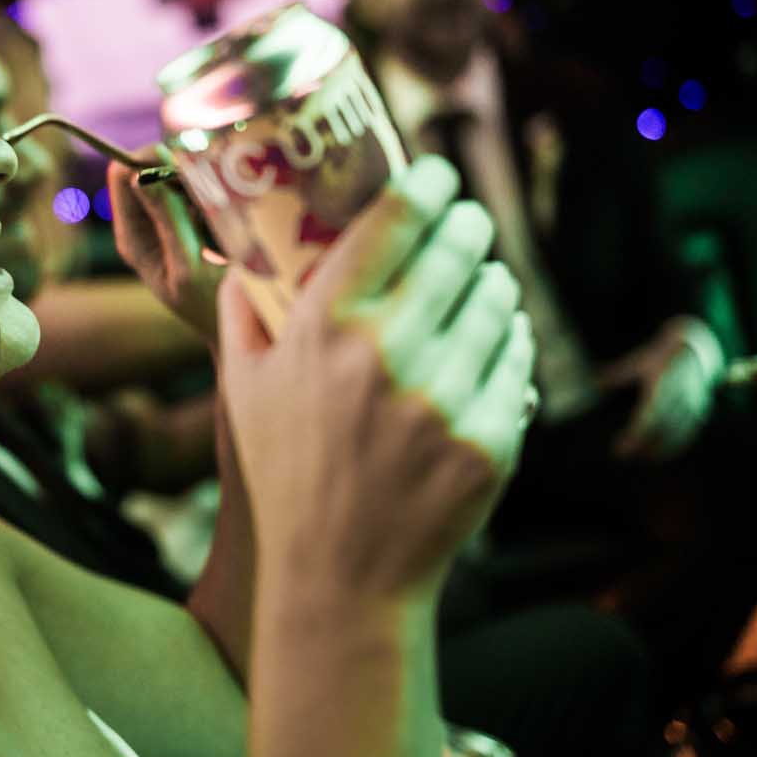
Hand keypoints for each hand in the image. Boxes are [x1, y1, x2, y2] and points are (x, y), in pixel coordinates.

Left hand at [106, 158, 223, 347]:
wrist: (236, 330)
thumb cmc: (210, 308)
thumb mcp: (189, 268)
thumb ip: (168, 221)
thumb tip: (142, 177)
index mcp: (132, 235)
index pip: (122, 173)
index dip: (148, 159)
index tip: (186, 165)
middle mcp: (146, 222)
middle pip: (152, 166)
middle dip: (183, 167)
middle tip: (217, 188)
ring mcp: (171, 218)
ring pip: (180, 173)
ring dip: (205, 180)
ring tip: (228, 212)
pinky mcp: (196, 218)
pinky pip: (202, 188)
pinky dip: (218, 192)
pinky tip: (234, 220)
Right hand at [217, 155, 536, 603]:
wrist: (337, 583)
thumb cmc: (283, 478)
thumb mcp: (242, 389)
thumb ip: (239, 313)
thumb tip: (243, 253)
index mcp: (325, 329)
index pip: (394, 219)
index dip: (426, 181)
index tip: (436, 173)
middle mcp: (389, 355)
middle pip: (458, 249)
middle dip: (468, 226)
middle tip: (466, 223)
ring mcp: (446, 400)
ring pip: (497, 302)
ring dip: (493, 282)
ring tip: (483, 282)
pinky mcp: (490, 442)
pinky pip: (517, 363)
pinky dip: (508, 346)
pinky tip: (492, 345)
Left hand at [599, 318, 716, 461]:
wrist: (697, 347)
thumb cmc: (663, 355)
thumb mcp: (640, 360)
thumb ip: (618, 373)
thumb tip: (595, 382)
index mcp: (664, 385)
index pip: (649, 417)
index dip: (635, 435)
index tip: (620, 447)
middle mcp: (680, 398)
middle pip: (661, 430)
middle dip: (643, 445)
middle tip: (623, 455)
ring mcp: (692, 406)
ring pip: (676, 435)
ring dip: (659, 450)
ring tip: (640, 458)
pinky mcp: (699, 411)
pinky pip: (689, 434)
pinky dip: (675, 447)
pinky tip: (660, 454)